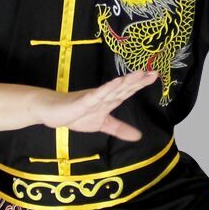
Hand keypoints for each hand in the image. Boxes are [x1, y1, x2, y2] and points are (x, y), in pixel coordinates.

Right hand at [39, 70, 159, 141]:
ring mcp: (93, 97)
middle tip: (154, 72)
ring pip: (112, 89)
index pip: (127, 91)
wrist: (53, 112)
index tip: (154, 75)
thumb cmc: (76, 114)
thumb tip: (138, 136)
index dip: (140, 84)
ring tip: (139, 74)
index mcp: (109, 100)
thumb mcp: (102, 124)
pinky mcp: (83, 101)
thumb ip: (120, 129)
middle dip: (138, 80)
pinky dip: (106, 89)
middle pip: (123, 87)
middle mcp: (104, 96)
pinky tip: (116, 83)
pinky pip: (96, 95)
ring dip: (125, 82)